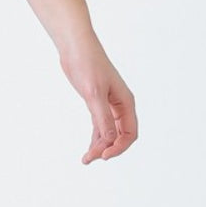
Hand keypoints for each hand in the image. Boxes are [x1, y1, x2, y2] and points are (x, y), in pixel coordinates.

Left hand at [59, 34, 137, 163]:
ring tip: (86, 159)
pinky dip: (95, 138)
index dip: (119, 147)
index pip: (130, 132)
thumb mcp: (94, 93)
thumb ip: (102, 117)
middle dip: (107, 148)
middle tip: (89, 159)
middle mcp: (120, 105)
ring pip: (109, 132)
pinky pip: (100, 126)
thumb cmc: (87, 65)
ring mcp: (108, 104)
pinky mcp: (96, 103)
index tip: (104, 156)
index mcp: (126, 102)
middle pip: (120, 135)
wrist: (75, 47)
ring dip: (100, 146)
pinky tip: (88, 149)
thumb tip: (111, 139)